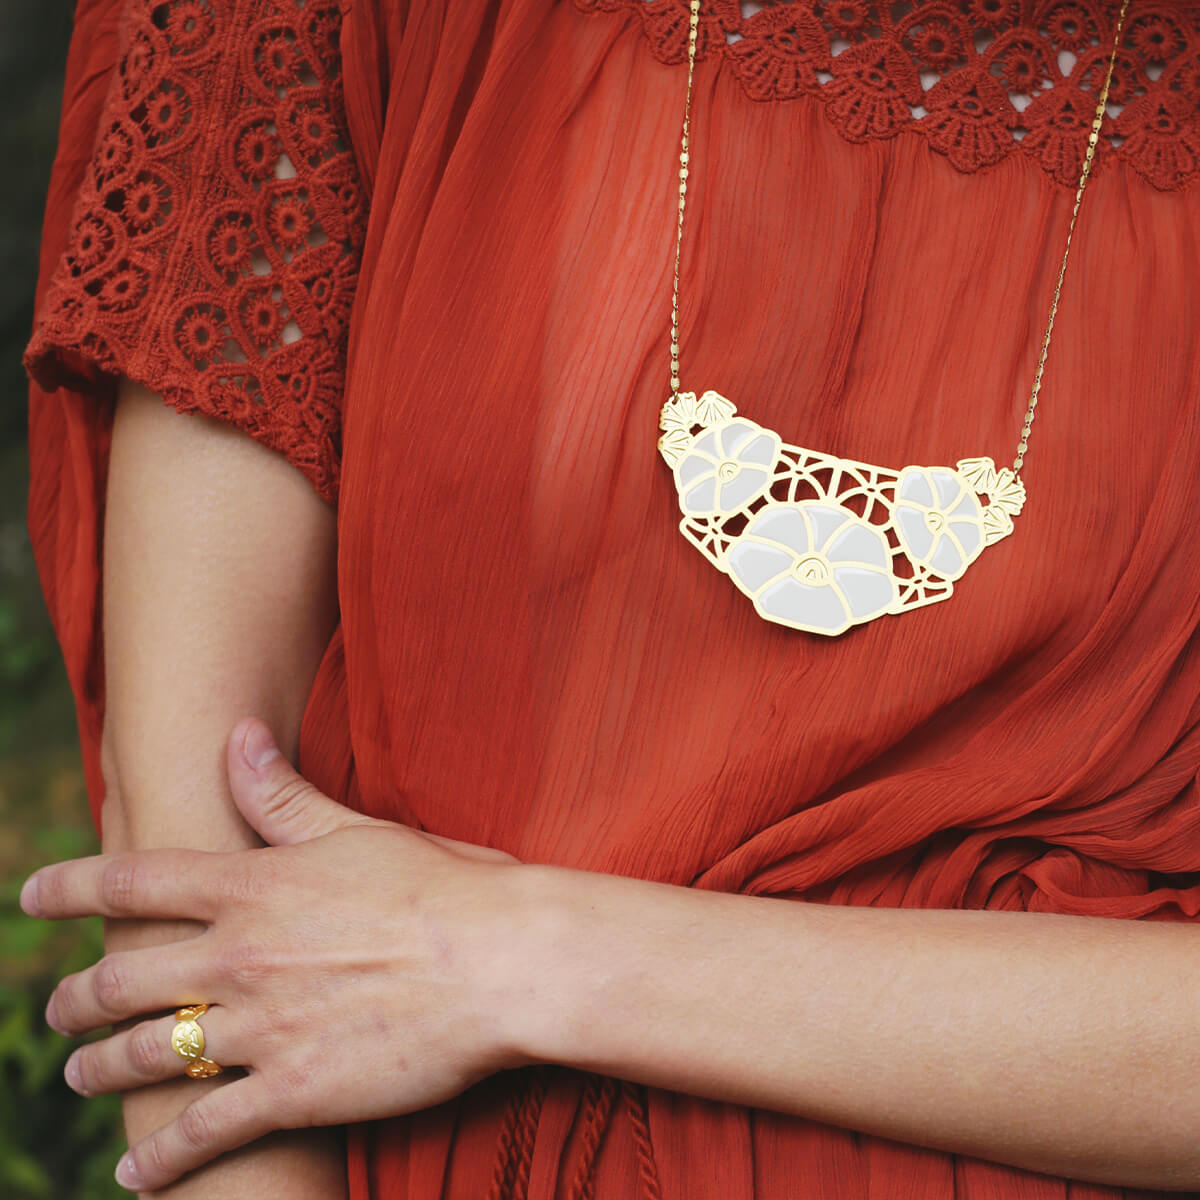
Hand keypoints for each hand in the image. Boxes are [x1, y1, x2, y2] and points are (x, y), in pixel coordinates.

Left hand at [18, 718, 531, 1192]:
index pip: (136, 881)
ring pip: (146, 1056)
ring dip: (99, 1069)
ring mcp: (262, 1028)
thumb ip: (284, 795)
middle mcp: (241, 956)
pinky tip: (132, 1171)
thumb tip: (237, 735)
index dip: (72, 887)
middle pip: (121, 980)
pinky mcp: (292, 1091)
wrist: (503, 961)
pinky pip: (201, 1134)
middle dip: (73, 1000)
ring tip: (82, 1076)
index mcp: (255, 886)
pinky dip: (157, 1159)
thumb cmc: (441, 888)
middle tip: (55, 1011)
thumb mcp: (359, 830)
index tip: (31, 896)